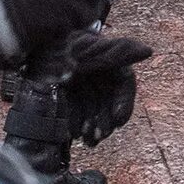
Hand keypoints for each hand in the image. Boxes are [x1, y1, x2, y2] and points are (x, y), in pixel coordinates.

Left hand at [63, 31, 153, 145]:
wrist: (35, 44)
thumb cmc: (65, 43)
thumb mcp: (90, 49)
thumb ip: (119, 52)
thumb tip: (148, 51)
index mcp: (109, 60)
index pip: (125, 84)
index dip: (124, 103)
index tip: (119, 120)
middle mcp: (99, 73)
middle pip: (109, 101)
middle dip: (106, 121)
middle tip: (100, 136)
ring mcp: (83, 83)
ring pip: (93, 109)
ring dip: (93, 126)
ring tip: (89, 140)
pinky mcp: (68, 91)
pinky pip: (77, 110)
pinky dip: (78, 122)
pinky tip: (76, 134)